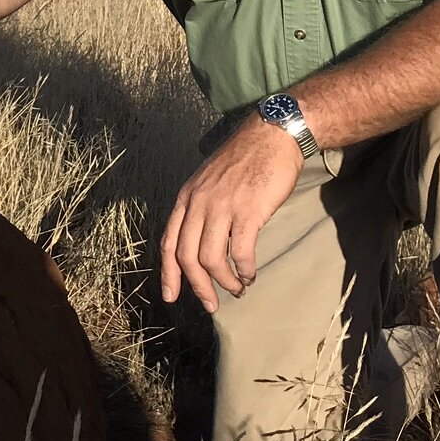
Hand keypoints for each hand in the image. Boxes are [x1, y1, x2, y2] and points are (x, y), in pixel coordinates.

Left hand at [159, 115, 303, 311]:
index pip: (168, 242)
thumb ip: (201, 209)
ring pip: (211, 259)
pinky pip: (240, 252)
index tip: (171, 296)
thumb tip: (203, 244)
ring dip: (224, 282)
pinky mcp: (248, 211)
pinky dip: (244, 270)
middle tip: (211, 304)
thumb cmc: (244, 160)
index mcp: (186, 198)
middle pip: (187, 257)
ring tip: (237, 289)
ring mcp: (222, 207)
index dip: (168, 273)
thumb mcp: (208, 181)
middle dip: (198, 287)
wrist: (271, 136)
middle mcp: (198, 203)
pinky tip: (250, 274)